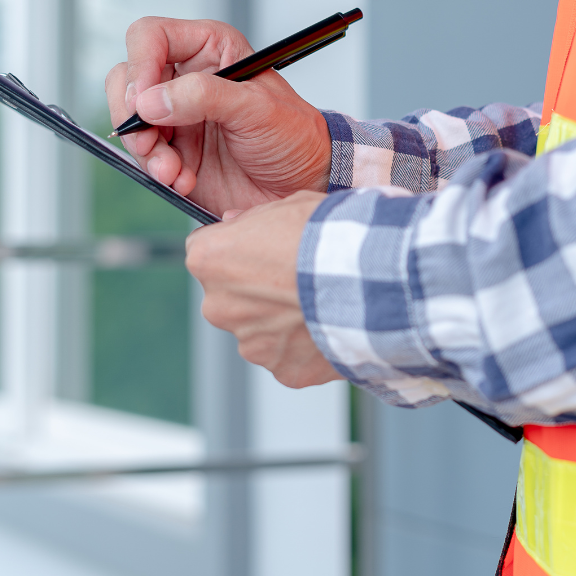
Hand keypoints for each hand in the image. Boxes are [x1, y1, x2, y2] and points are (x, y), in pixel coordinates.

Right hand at [105, 17, 331, 216]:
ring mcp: (178, 114)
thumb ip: (204, 97)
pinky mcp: (175, 150)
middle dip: (132, 114)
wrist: (304, 183)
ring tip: (173, 171)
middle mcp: (187, 77)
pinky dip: (157, 170)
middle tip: (150, 142)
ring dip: (146, 150)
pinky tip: (184, 180)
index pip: (151, 37)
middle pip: (128, 79)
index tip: (144, 102)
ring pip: (130, 121)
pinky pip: (144, 155)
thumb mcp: (257, 109)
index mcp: (210, 49)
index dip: (140, 64)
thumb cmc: (294, 136)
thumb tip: (150, 100)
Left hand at [185, 190, 341, 387]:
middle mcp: (219, 306)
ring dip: (281, 320)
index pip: (205, 253)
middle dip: (255, 291)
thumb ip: (253, 219)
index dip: (235, 250)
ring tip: (319, 303)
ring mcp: (250, 344)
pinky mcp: (283, 370)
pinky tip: (329, 325)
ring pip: (259, 330)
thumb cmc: (330, 236)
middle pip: (229, 298)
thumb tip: (235, 224)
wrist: (371, 279)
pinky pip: (289, 356)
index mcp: (210, 260)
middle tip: (295, 278)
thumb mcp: (289, 205)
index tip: (259, 250)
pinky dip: (305, 346)